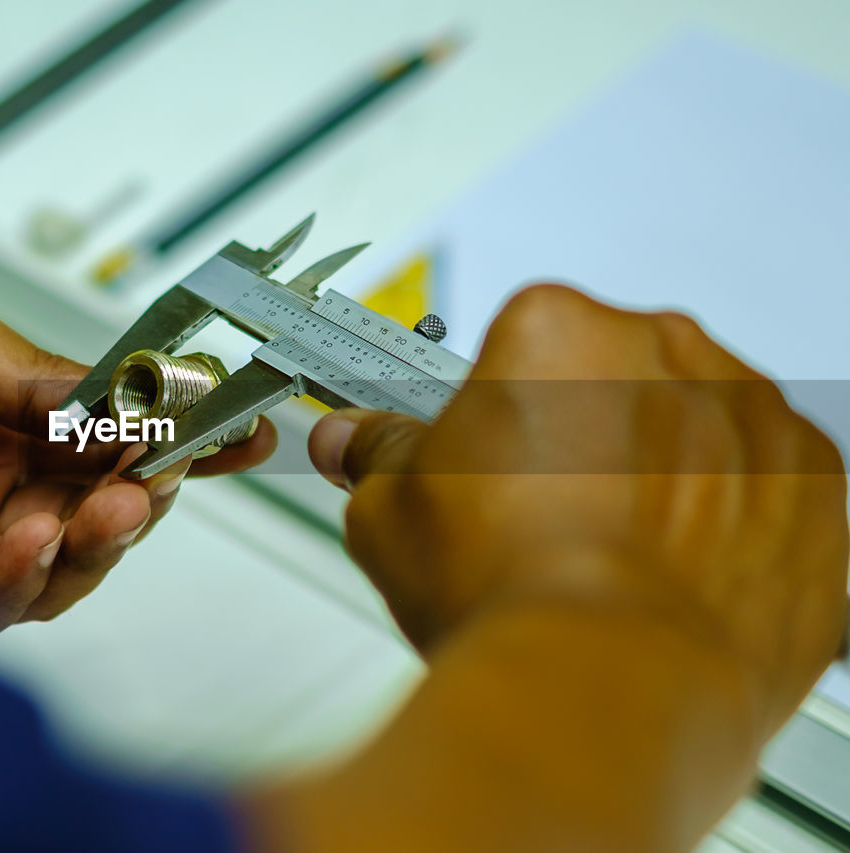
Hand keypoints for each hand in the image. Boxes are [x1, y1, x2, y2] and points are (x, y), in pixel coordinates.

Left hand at [0, 271, 274, 652]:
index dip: (174, 440)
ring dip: (96, 545)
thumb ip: (28, 371)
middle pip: (95, 513)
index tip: (236, 432)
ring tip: (112, 507)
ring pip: (57, 572)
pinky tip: (28, 539)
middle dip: (146, 498)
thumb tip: (114, 402)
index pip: (107, 441)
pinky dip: (19, 584)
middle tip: (170, 473)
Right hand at [309, 284, 846, 732]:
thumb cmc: (513, 595)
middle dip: (582, 434)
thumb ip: (379, 455)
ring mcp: (754, 420)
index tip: (492, 450)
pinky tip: (676, 577)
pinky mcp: (817, 492)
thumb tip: (356, 441)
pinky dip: (732, 523)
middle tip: (542, 515)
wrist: (607, 694)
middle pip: (614, 378)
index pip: (523, 345)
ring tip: (610, 558)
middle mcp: (666, 354)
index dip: (501, 409)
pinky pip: (768, 488)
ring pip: (696, 429)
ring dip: (659, 475)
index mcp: (560, 332)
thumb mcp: (393, 513)